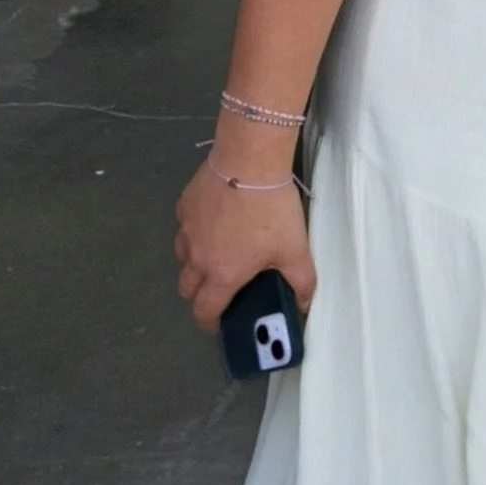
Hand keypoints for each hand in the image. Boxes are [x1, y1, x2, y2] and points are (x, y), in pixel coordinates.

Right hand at [173, 163, 316, 332]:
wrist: (249, 161)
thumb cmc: (271, 209)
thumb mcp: (295, 249)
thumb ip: (302, 281)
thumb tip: (303, 304)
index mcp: (222, 275)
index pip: (204, 311)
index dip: (209, 322)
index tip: (219, 321)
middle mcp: (197, 257)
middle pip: (186, 288)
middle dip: (200, 294)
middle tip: (221, 285)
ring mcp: (187, 230)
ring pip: (182, 257)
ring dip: (194, 262)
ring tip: (218, 250)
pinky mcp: (184, 205)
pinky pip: (184, 226)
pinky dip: (195, 230)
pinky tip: (214, 218)